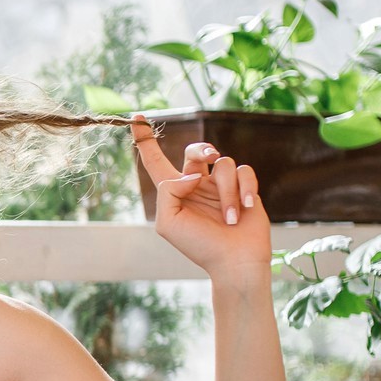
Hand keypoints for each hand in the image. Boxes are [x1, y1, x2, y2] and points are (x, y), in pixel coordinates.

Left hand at [131, 114, 269, 282]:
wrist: (233, 261)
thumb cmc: (198, 245)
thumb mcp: (168, 222)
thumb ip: (169, 191)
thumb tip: (193, 174)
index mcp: (173, 192)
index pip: (155, 161)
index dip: (145, 140)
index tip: (135, 119)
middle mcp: (196, 184)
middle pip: (194, 150)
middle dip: (201, 149)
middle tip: (210, 157)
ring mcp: (221, 185)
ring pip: (224, 163)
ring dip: (226, 191)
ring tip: (228, 218)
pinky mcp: (244, 186)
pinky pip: (245, 170)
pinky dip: (244, 189)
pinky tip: (243, 209)